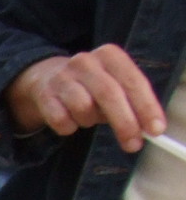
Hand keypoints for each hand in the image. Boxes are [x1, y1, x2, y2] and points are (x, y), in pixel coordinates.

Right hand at [6, 46, 165, 150]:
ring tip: (88, 119)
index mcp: (109, 55)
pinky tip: (70, 121)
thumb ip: (131, 102)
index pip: (133, 81)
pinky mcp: (44, 95)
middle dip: (124, 123)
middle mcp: (85, 62)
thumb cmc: (89, 86)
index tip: (155, 130)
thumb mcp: (113, 84)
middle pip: (109, 94)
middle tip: (133, 144)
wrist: (45, 78)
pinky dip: (68, 127)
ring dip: (90, 122)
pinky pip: (61, 120)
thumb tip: (146, 128)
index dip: (146, 107)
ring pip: (83, 108)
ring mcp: (62, 77)